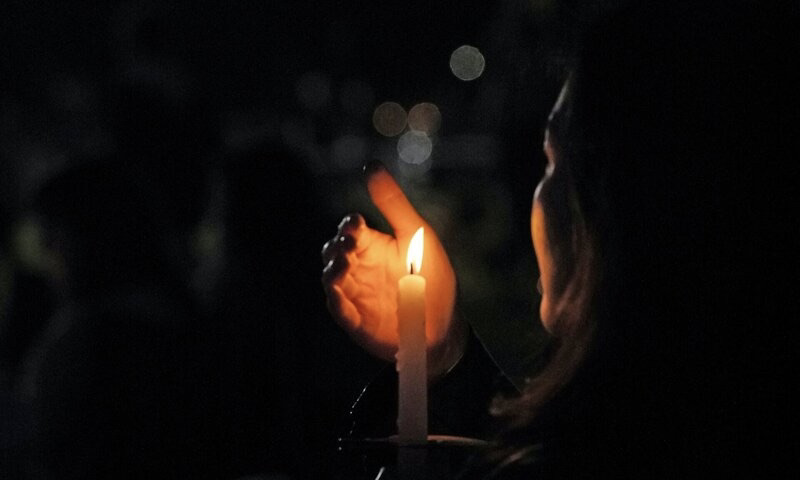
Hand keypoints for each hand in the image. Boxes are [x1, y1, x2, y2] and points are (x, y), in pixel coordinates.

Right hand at [321, 164, 466, 379]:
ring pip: (331, 278)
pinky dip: (336, 300)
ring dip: (332, 270)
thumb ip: (392, 202)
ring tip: (343, 264)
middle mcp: (359, 267)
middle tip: (348, 244)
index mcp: (372, 245)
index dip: (349, 225)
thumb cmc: (432, 276)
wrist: (444, 324)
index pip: (349, 229)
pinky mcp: (356, 320)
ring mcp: (355, 294)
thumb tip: (371, 165)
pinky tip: (339, 292)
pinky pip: (339, 309)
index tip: (356, 224)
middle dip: (337, 246)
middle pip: (333, 251)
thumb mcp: (416, 234)